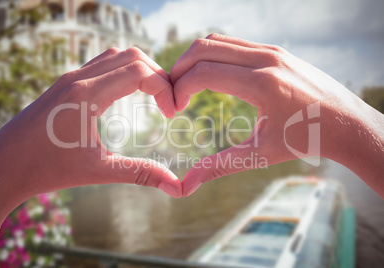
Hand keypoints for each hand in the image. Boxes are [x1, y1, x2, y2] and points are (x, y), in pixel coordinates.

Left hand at [0, 47, 181, 235]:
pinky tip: (129, 93)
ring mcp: (70, 77)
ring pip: (116, 55)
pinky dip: (123, 71)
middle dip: (158, 75)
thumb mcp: (98, 171)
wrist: (4, 166)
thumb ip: (140, 174)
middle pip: (132, 56)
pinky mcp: (66, 83)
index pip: (139, 71)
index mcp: (86, 95)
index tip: (172, 112)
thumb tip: (176, 187)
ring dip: (141, 69)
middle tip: (168, 102)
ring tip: (154, 95)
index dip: (163, 88)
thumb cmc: (45, 169)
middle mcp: (78, 78)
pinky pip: (102, 64)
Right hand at [171, 34, 383, 196]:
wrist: (346, 123)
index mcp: (262, 85)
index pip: (204, 72)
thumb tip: (186, 186)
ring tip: (186, 85)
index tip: (174, 108)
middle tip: (173, 94)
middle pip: (204, 48)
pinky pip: (232, 43)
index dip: (179, 88)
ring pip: (216, 41)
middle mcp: (266, 59)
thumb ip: (219, 166)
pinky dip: (212, 56)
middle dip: (179, 69)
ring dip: (194, 60)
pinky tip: (209, 77)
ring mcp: (272, 50)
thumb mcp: (260, 155)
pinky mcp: (274, 50)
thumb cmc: (306, 141)